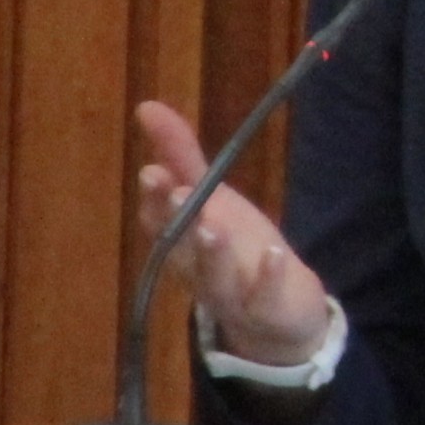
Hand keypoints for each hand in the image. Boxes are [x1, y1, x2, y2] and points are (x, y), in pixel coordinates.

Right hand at [130, 101, 332, 365]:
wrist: (277, 317)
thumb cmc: (238, 250)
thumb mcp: (213, 199)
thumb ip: (182, 156)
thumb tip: (147, 106)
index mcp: (180, 243)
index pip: (158, 221)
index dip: (154, 200)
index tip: (152, 172)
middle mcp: (198, 270)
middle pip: (180, 249)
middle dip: (176, 221)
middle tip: (175, 192)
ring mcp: (231, 294)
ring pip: (214, 277)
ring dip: (211, 253)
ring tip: (212, 227)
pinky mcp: (267, 310)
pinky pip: (263, 299)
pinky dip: (267, 278)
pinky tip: (274, 254)